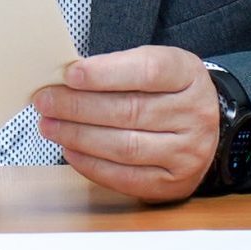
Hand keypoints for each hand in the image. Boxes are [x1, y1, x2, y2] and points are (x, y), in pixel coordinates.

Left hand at [34, 45, 219, 203]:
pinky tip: (69, 150)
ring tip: (49, 126)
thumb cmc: (166, 93)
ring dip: (78, 136)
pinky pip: (125, 177)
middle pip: (130, 111)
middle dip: (78, 107)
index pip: (148, 71)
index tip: (70, 75)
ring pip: (125, 146)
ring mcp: (188, 152)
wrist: (205, 129)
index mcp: (189, 75)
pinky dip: (91, 165)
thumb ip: (116, 69)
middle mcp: (195, 114)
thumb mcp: (153, 66)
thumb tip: (64, 81)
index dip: (106, 73)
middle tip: (45, 102)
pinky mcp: (174, 183)